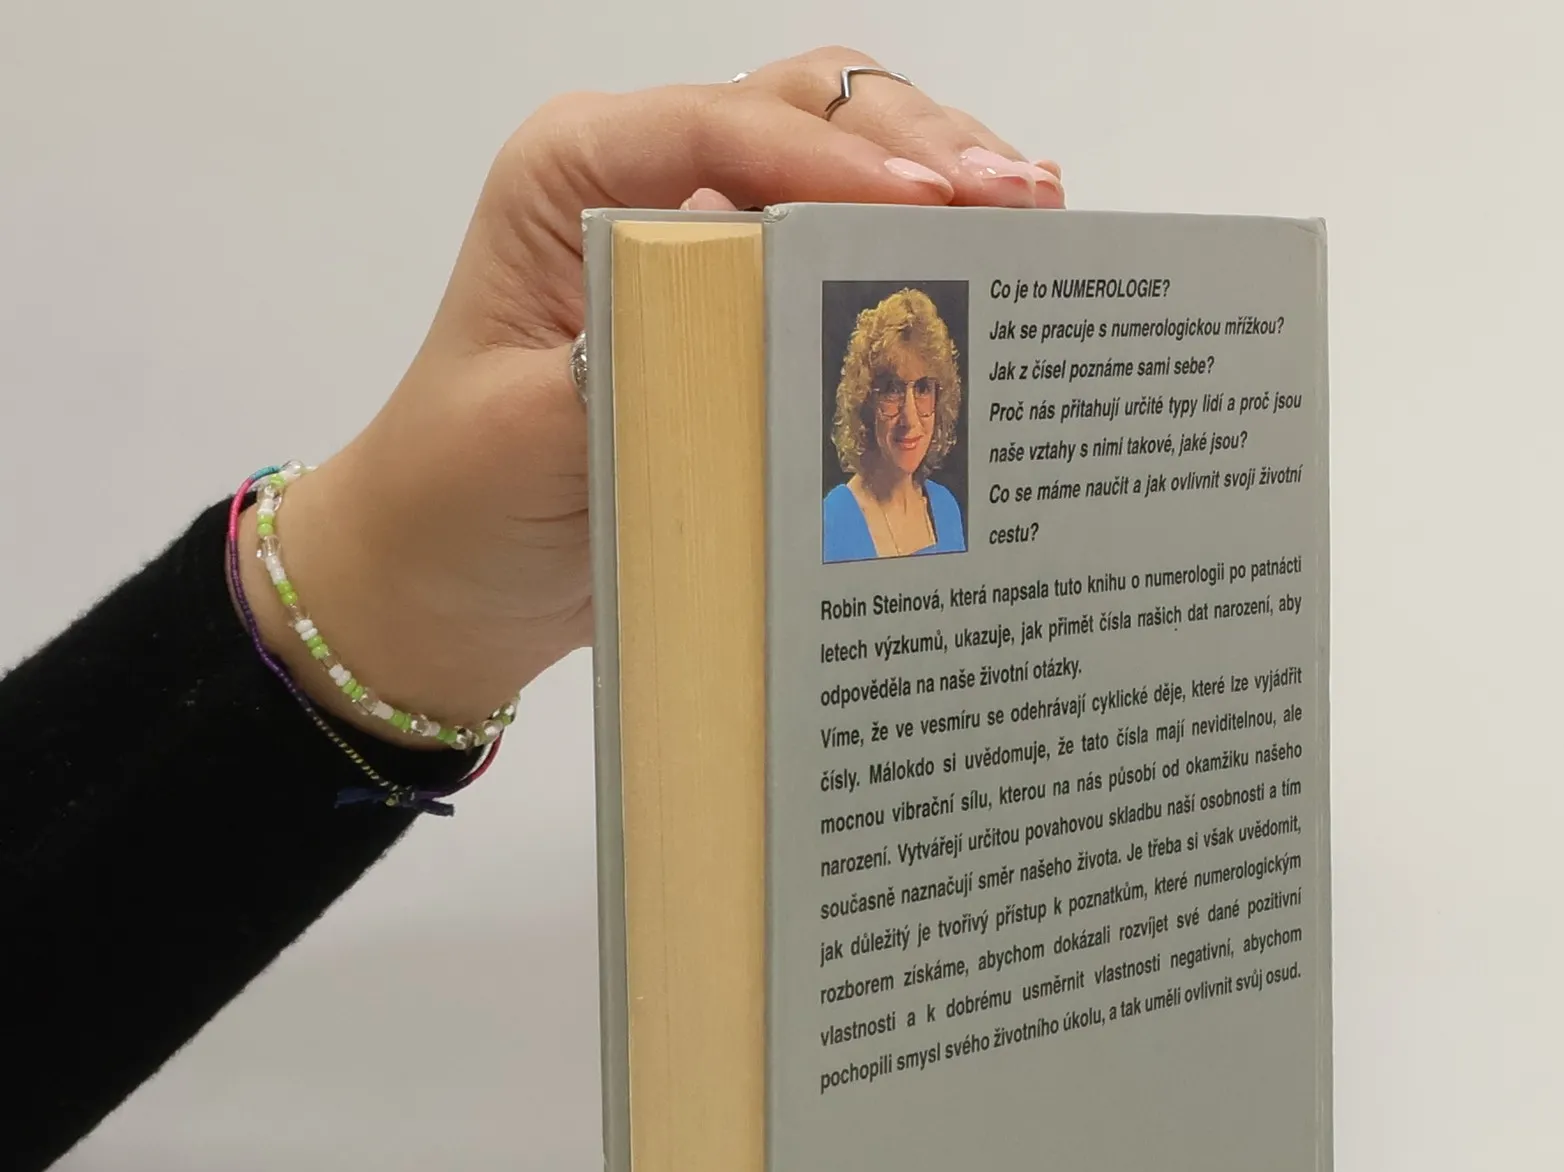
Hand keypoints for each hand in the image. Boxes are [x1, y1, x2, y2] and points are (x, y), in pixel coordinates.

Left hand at [241, 51, 1064, 741]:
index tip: (934, 208)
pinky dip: (916, 260)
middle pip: (807, 114)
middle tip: (1023, 200)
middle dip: (921, 146)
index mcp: (574, 175)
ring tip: (1035, 223)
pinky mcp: (742, 314)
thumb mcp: (531, 434)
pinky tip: (988, 280)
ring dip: (938, 185)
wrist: (443, 580)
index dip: (836, 161)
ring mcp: (702, 244)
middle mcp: (645, 184)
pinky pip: (841, 262)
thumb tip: (765, 332)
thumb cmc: (460, 498)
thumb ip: (635, 370)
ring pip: (842, 167)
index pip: (722, 128)